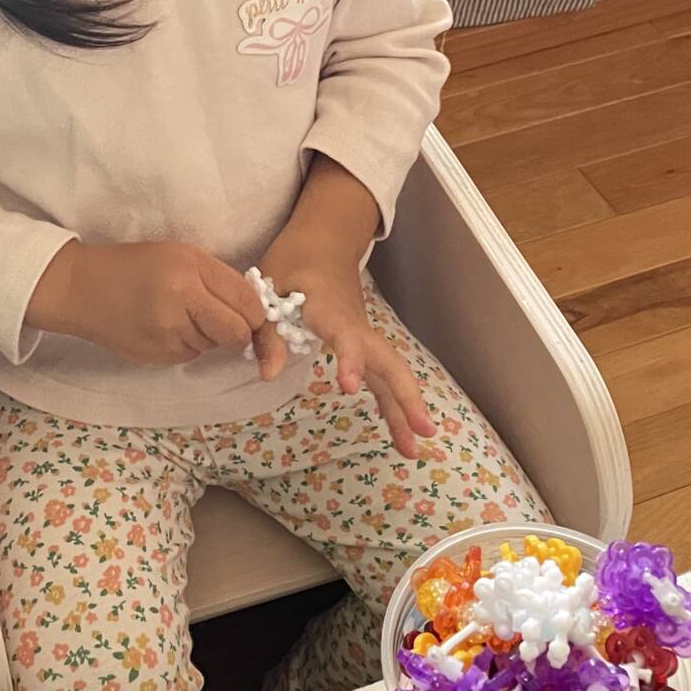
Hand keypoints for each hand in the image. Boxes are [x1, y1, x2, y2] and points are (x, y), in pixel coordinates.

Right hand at [28, 240, 270, 368]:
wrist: (81, 288)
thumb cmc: (134, 266)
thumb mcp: (179, 255)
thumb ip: (217, 279)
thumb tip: (252, 310)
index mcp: (190, 267)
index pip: (247, 301)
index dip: (255, 312)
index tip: (249, 311)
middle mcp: (182, 300)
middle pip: (236, 333)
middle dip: (239, 332)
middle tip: (223, 320)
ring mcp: (168, 333)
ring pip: (214, 346)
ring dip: (209, 336)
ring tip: (180, 315)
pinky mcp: (157, 355)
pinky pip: (191, 354)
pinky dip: (188, 345)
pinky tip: (165, 328)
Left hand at [255, 246, 435, 459]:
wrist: (324, 239)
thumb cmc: (295, 261)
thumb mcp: (270, 288)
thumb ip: (269, 332)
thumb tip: (269, 375)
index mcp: (330, 309)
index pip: (346, 337)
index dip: (350, 360)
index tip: (349, 387)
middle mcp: (356, 325)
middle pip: (387, 361)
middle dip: (404, 397)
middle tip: (421, 433)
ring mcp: (364, 336)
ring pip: (389, 373)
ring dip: (402, 410)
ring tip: (413, 451)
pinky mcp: (363, 344)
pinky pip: (381, 376)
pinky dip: (391, 404)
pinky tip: (400, 432)